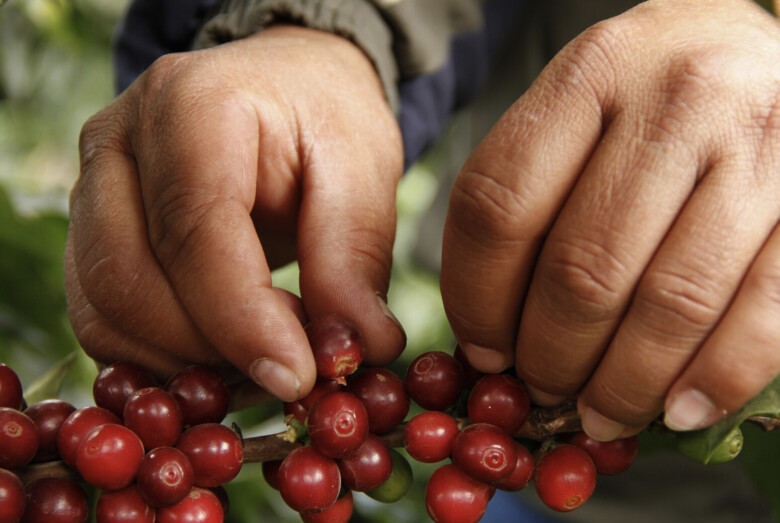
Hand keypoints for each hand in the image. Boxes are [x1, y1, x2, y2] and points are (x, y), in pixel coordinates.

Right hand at [66, 26, 404, 401]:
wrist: (282, 88)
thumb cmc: (324, 119)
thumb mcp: (362, 170)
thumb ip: (353, 258)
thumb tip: (358, 350)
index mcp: (191, 105)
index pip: (194, 231)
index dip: (242, 320)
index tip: (299, 376)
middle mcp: (118, 141)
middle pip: (129, 280)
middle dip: (213, 349)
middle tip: (293, 363)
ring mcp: (91, 187)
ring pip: (104, 312)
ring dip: (185, 362)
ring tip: (267, 351)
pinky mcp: (89, 232)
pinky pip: (101, 320)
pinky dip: (159, 358)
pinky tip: (225, 352)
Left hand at [442, 0, 779, 438]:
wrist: (764, 47)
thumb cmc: (647, 98)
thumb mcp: (573, 112)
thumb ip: (525, 199)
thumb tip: (490, 336)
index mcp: (590, 75)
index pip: (500, 208)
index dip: (477, 300)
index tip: (482, 350)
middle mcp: (678, 101)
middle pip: (582, 268)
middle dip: (551, 356)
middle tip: (542, 388)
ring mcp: (759, 147)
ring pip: (669, 304)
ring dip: (623, 383)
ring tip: (598, 413)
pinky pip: (762, 314)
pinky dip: (713, 380)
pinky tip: (676, 410)